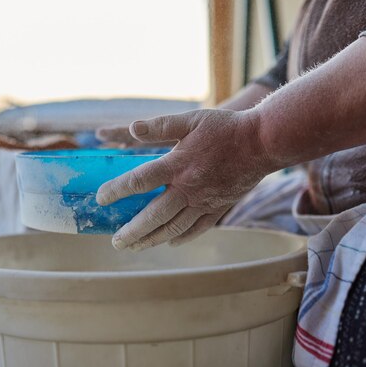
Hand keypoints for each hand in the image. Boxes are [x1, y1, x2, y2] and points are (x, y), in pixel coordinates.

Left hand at [96, 109, 274, 250]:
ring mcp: (205, 201)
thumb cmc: (226, 127)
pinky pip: (198, 229)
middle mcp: (189, 188)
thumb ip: (160, 125)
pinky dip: (182, 237)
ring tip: (134, 247)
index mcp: (178, 164)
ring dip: (151, 239)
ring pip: (174, 227)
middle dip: (132, 230)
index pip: (140, 181)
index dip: (117, 191)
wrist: (265, 142)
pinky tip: (169, 242)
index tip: (101, 199)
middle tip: (115, 240)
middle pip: (154, 215)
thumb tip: (132, 128)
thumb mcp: (191, 119)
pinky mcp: (219, 207)